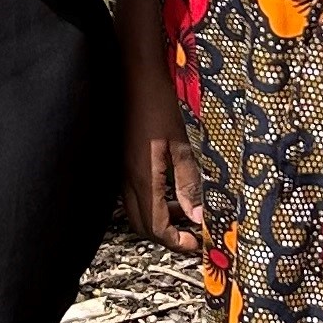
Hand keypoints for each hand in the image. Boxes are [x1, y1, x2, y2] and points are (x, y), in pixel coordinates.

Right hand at [123, 70, 203, 251]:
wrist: (137, 78)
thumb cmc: (160, 107)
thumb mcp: (182, 145)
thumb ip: (188, 182)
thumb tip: (197, 216)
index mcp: (145, 180)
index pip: (155, 227)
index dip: (176, 241)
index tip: (197, 244)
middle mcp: (130, 180)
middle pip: (142, 225)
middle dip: (166, 236)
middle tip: (192, 234)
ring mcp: (125, 171)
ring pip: (138, 211)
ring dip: (161, 219)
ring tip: (187, 212)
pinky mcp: (126, 162)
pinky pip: (137, 194)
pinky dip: (155, 202)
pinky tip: (174, 190)